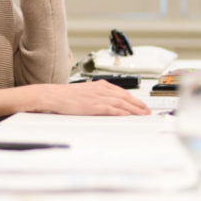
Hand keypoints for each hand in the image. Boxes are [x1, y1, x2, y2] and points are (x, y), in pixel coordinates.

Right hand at [33, 81, 150, 115]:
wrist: (52, 95)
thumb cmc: (64, 95)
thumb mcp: (83, 92)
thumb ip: (95, 95)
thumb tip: (104, 103)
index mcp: (98, 85)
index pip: (121, 92)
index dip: (134, 99)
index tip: (141, 104)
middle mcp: (100, 89)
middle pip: (125, 97)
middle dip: (138, 105)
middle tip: (147, 111)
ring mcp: (97, 97)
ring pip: (121, 103)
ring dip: (134, 110)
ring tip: (143, 115)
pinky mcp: (93, 105)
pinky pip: (111, 109)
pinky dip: (122, 112)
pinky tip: (128, 116)